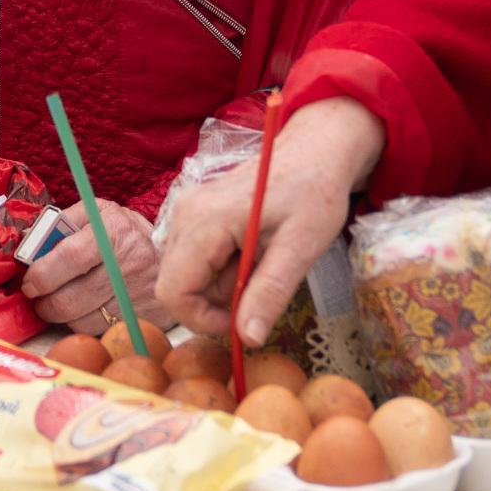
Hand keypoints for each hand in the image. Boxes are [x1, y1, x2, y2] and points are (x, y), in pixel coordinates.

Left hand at [24, 198, 167, 335]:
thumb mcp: (95, 214)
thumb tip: (26, 246)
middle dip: (45, 304)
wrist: (172, 255)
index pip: (70, 257)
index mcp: (114, 229)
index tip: (29, 284)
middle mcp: (130, 262)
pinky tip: (85, 312)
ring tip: (60, 305)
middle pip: (72, 298)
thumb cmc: (122, 232)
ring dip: (63, 318)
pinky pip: (102, 333)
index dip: (42, 274)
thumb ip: (60, 224)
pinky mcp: (146, 319)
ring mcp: (140, 294)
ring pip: (84, 321)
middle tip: (38, 300)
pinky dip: (86, 326)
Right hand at [157, 96, 386, 345]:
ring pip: (187, 274)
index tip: (242, 321)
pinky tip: (254, 250)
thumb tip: (246, 339)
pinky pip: (196, 258)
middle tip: (260, 285)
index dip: (202, 319)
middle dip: (215, 301)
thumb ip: (269, 293)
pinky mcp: (197, 213)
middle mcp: (185, 214)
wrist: (318, 151)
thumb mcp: (300, 247)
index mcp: (204, 220)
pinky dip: (223, 268)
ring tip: (263, 261)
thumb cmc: (314, 192)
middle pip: (177, 284)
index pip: (173, 292)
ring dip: (221, 285)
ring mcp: (188, 212)